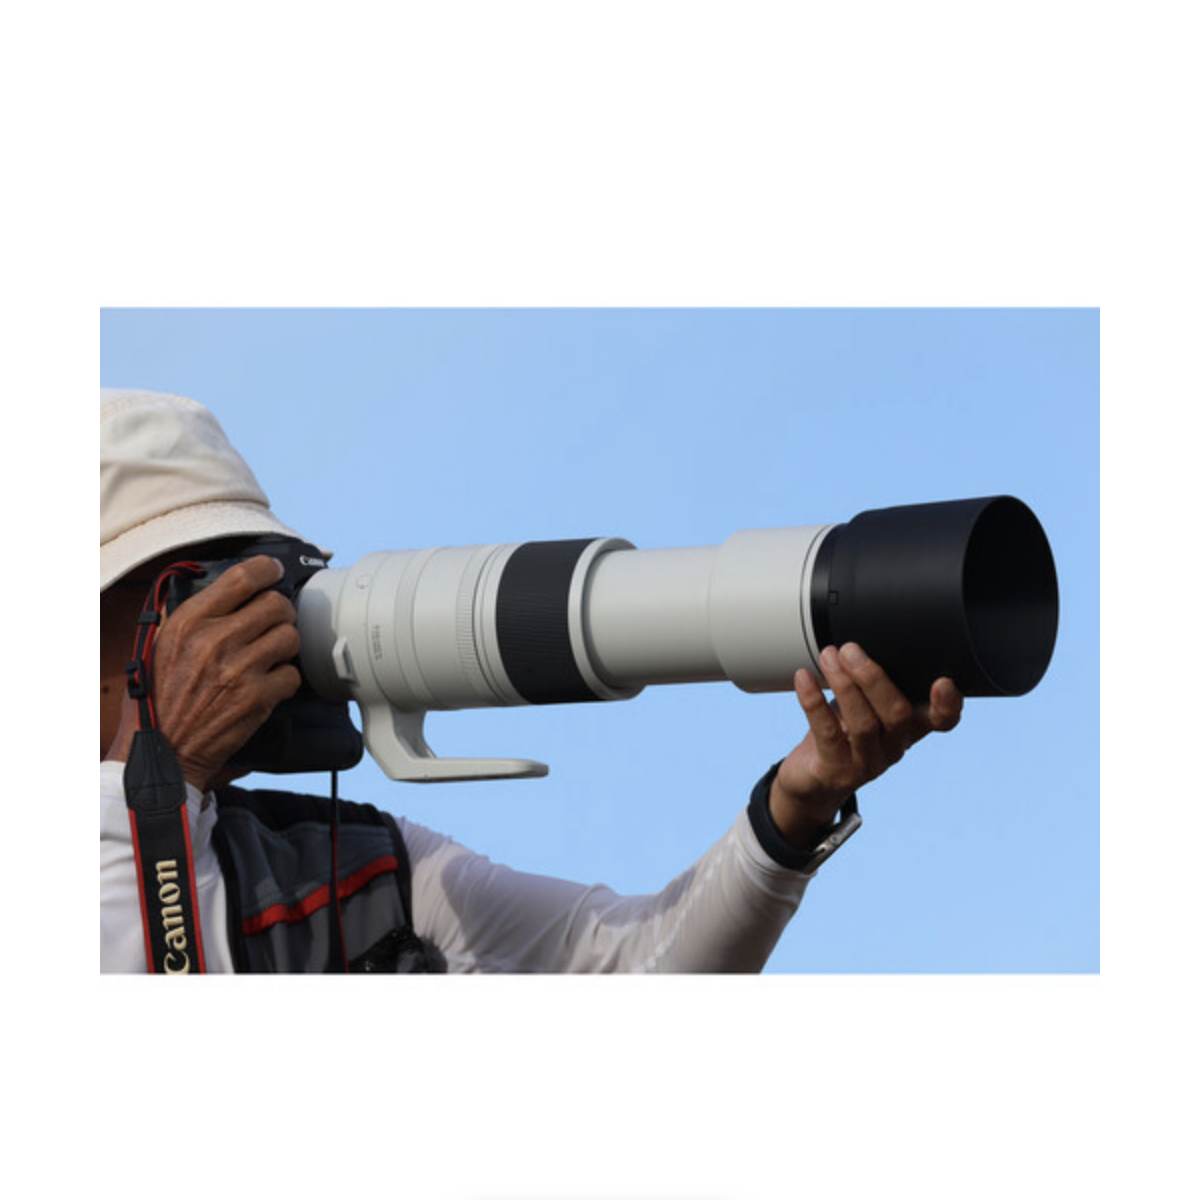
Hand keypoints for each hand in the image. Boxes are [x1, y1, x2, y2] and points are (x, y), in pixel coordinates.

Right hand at [105, 556, 301, 791]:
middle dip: (281, 613)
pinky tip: (268, 684)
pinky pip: (292, 674)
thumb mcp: (161, 645)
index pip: (241, 577)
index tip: (274, 572)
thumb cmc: (161, 697)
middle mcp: (214, 641)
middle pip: (277, 604)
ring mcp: (239, 669)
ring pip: (290, 636)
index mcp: (188, 622)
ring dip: (285, 646)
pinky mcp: (257, 697)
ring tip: (270, 656)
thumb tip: (229, 588)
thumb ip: (192, 615)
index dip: (267, 570)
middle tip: (274, 624)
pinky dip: (285, 680)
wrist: (164, 750)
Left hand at [769, 643, 962, 851]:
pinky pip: (826, 733)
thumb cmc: (841, 732)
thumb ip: (872, 680)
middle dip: (873, 677)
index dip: (948, 704)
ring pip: (863, 724)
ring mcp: (867, 764)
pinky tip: (804, 678)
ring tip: (828, 657)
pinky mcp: (836, 771)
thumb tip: (861, 639)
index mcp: (909, 728)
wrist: (812, 779)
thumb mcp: (864, 705)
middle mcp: (894, 748)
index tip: (943, 681)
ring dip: (844, 684)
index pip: (942, 721)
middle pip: (897, 714)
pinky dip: (813, 701)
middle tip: (850, 649)